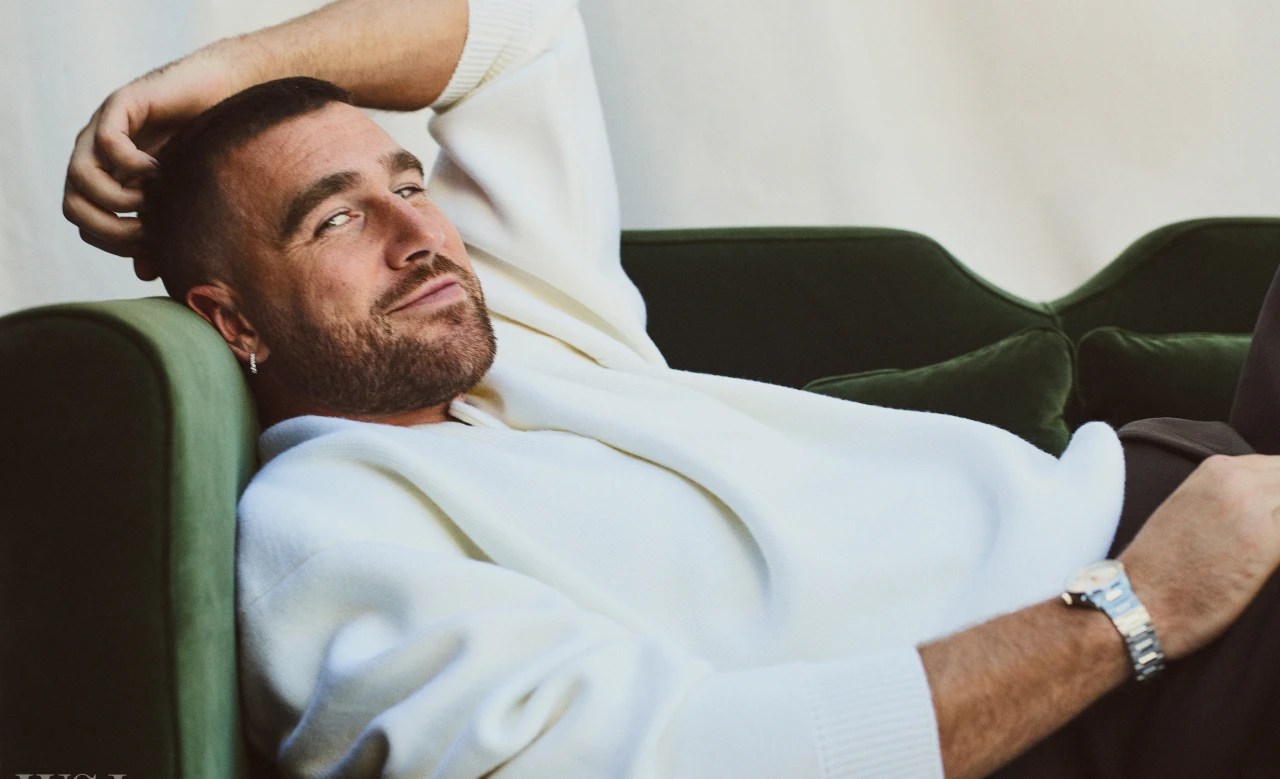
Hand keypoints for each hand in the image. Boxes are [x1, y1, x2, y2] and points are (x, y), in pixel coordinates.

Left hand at [63, 52, 238, 278]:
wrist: (230, 96)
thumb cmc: (211, 149)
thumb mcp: (184, 200)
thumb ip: (162, 233)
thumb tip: (143, 272)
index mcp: (107, 179)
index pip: (85, 224)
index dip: (114, 243)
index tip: (153, 243)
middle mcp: (96, 155)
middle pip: (72, 206)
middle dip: (111, 229)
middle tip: (150, 229)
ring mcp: (105, 128)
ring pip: (78, 177)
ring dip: (119, 199)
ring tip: (155, 196)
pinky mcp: (123, 104)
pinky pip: (107, 143)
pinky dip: (131, 164)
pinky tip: (160, 168)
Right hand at [1119, 453, 1279, 659]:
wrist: (1139, 601)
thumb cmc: (1162, 565)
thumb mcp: (1190, 509)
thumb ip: (1231, 496)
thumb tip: (1268, 506)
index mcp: (1218, 469)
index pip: (1279, 469)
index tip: (1272, 520)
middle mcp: (1240, 481)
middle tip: (1263, 542)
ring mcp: (1255, 512)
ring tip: (1259, 554)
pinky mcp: (1268, 548)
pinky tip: (1268, 564)